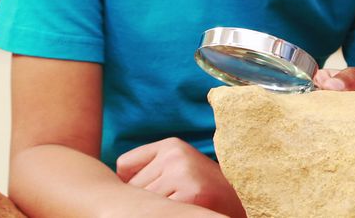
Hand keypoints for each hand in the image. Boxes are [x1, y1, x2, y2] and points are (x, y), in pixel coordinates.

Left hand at [116, 137, 246, 217]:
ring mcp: (184, 173)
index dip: (139, 184)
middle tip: (177, 198)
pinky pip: (158, 210)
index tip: (162, 187)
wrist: (243, 202)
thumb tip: (111, 182)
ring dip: (157, 208)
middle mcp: (177, 154)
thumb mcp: (177, 168)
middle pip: (132, 187)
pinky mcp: (191, 195)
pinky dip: (168, 213)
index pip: (124, 166)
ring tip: (184, 204)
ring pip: (143, 200)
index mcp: (172, 144)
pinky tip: (187, 209)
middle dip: (147, 199)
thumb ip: (145, 167)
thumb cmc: (202, 190)